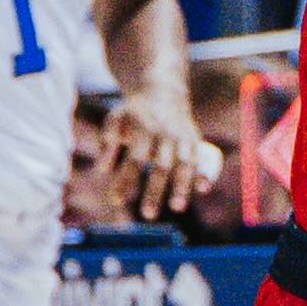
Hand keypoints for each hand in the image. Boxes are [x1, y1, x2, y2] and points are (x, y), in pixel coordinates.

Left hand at [96, 95, 216, 220]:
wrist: (162, 90)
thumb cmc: (133, 113)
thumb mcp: (115, 120)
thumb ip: (107, 143)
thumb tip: (101, 171)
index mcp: (143, 129)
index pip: (134, 159)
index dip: (126, 180)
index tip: (116, 201)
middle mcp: (165, 134)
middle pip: (161, 166)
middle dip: (155, 191)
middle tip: (148, 215)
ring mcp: (182, 137)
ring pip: (184, 164)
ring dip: (182, 186)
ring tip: (177, 208)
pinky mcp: (195, 140)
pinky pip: (201, 158)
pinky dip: (204, 173)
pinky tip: (203, 189)